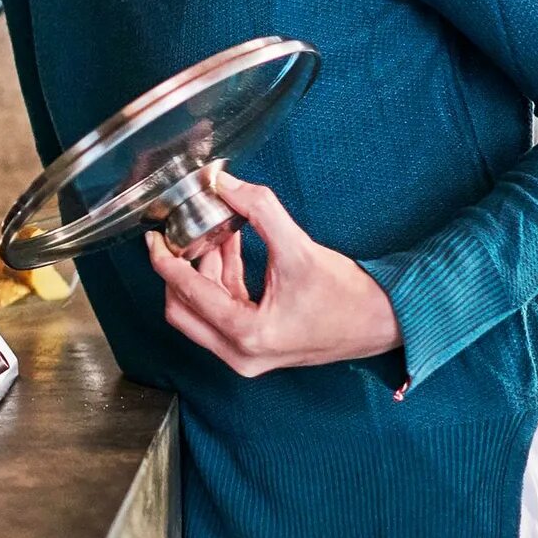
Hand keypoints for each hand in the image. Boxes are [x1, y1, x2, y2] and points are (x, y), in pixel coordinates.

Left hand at [148, 172, 401, 377]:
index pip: (187, 294)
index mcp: (246, 334)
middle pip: (184, 309)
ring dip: (203, 270)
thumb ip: (259, 210)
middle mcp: (241, 353)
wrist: (384, 322)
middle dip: (179, 270)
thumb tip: (224, 184)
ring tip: (213, 231)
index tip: (153, 238)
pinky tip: (228, 247)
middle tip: (180, 235)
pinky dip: (221, 279)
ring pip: (203, 309)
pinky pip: (224, 310)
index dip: (164, 262)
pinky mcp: (257, 346)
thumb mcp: (298, 247)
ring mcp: (248, 354)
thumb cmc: (348, 296)